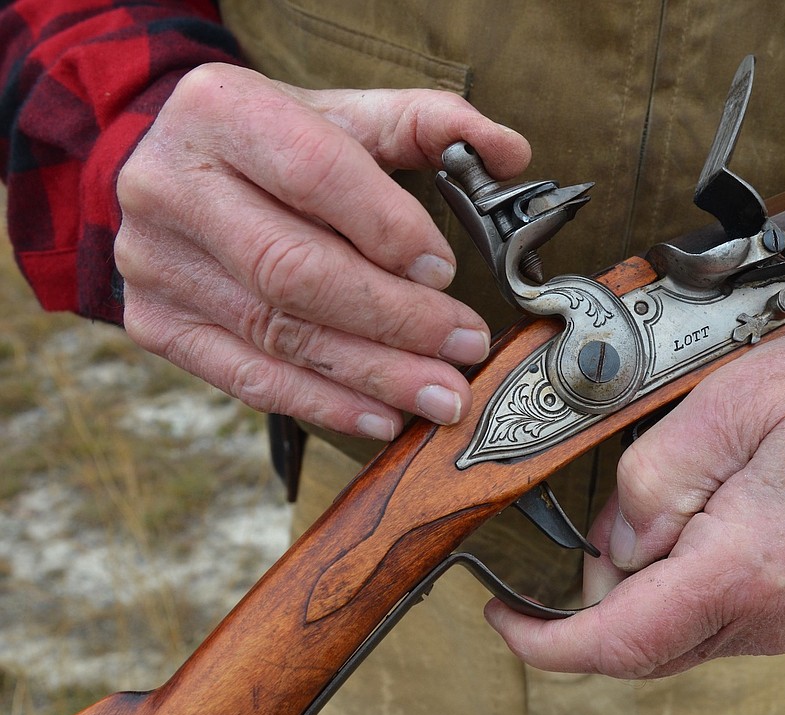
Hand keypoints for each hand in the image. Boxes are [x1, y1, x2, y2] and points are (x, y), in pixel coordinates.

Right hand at [115, 63, 529, 439]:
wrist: (176, 167)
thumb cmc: (278, 143)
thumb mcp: (348, 116)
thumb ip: (431, 124)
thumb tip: (510, 152)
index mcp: (223, 111)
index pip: (314, 172)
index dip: (387, 228)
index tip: (445, 271)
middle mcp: (172, 186)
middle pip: (296, 270)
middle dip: (395, 319)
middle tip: (464, 348)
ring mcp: (155, 263)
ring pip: (279, 333)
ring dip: (373, 374)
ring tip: (441, 394)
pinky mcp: (155, 323)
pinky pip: (248, 377)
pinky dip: (323, 404)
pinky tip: (381, 415)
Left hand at [486, 324, 784, 677]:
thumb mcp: (724, 406)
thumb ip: (653, 480)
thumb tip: (612, 547)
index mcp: (746, 566)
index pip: (622, 639)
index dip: (548, 642)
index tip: (505, 620)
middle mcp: (769, 613)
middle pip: (640, 643)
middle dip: (598, 591)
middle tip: (618, 512)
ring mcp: (784, 619)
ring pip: (670, 633)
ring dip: (639, 583)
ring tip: (675, 497)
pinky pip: (704, 619)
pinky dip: (674, 583)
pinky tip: (696, 518)